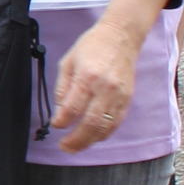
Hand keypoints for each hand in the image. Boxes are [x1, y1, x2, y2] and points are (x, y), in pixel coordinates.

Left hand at [47, 15, 147, 150]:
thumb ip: (63, 88)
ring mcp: (119, 95)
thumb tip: (60, 112)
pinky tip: (93, 138)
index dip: (62, 121)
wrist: (121, 37)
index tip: (55, 125)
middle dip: (76, 140)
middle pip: (91, 123)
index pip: (73, 107)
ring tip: (75, 147)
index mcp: (88, 77)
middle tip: (64, 147)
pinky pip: (116, 123)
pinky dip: (104, 134)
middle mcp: (106, 88)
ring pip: (106, 127)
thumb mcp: (68, 62)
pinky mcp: (128, 100)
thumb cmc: (91, 47)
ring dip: (89, 141)